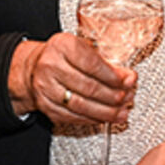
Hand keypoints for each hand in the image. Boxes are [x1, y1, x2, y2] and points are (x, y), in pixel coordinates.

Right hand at [7, 35, 133, 124]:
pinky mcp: (45, 106)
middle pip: (89, 87)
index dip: (114, 76)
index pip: (92, 64)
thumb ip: (105, 61)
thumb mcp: (81, 47)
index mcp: (62, 45)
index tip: (129, 81)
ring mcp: (46, 88)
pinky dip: (91, 119)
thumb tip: (128, 77)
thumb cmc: (62, 56)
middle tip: (128, 98)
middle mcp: (50, 66)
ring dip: (105, 112)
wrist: (34, 67)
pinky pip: (72, 116)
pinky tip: (104, 118)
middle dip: (113, 96)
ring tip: (121, 113)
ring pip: (81, 106)